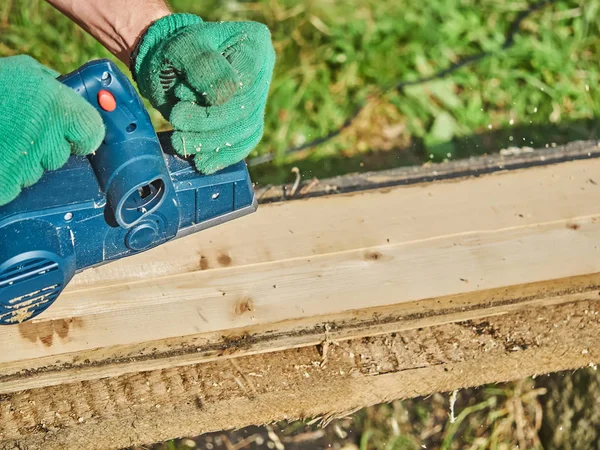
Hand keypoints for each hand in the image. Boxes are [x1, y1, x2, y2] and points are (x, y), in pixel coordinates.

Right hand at [0, 56, 104, 205]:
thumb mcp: (21, 71)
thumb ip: (51, 84)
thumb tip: (68, 93)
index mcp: (57, 107)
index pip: (91, 132)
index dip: (84, 136)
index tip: (75, 136)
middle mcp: (46, 137)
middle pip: (60, 155)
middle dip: (44, 147)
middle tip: (19, 131)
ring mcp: (25, 165)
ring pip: (35, 172)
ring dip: (21, 162)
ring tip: (1, 140)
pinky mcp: (5, 184)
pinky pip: (12, 186)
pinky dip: (2, 178)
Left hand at [133, 14, 275, 173]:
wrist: (171, 65)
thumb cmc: (177, 51)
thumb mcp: (183, 47)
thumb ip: (204, 66)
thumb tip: (227, 94)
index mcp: (255, 44)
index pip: (245, 80)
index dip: (216, 99)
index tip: (179, 101)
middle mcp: (264, 72)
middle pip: (246, 109)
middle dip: (209, 124)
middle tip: (176, 126)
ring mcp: (259, 99)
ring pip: (245, 130)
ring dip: (212, 143)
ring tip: (181, 143)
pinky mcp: (249, 121)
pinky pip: (244, 144)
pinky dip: (223, 156)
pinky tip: (203, 164)